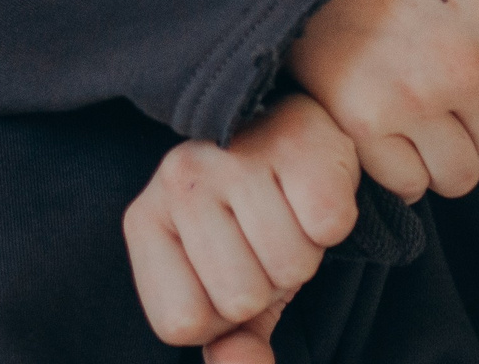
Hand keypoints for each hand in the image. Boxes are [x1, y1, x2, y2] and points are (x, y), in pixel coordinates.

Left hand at [123, 93, 359, 355]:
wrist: (289, 137)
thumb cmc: (250, 223)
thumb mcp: (226, 291)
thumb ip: (230, 345)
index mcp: (144, 222)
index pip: (182, 323)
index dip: (220, 313)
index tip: (230, 270)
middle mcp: (177, 179)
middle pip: (240, 297)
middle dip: (268, 282)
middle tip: (266, 236)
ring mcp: (233, 154)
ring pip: (289, 265)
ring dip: (303, 250)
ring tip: (288, 211)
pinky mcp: (293, 136)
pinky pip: (329, 224)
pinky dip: (334, 219)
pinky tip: (311, 188)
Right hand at [285, 0, 478, 202]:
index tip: (463, 88)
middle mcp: (463, 67)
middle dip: (472, 139)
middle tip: (439, 117)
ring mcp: (414, 99)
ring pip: (458, 176)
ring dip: (441, 164)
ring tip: (417, 136)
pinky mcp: (364, 123)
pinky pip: (407, 184)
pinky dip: (402, 176)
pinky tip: (389, 146)